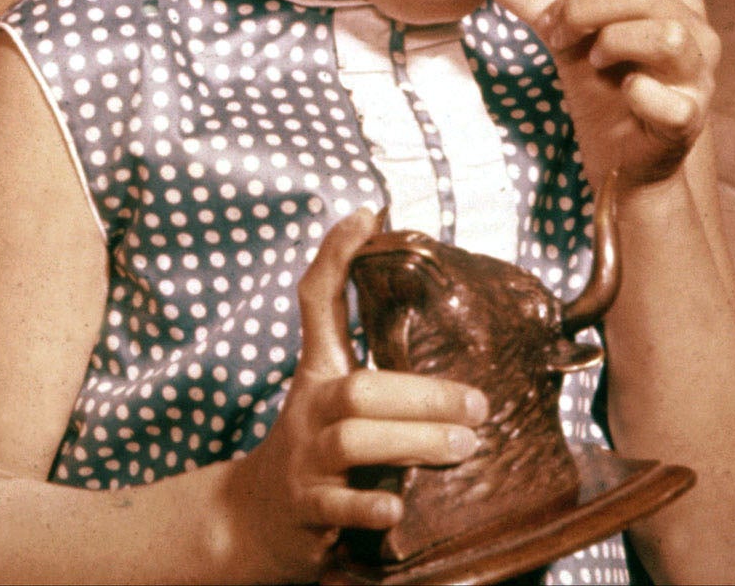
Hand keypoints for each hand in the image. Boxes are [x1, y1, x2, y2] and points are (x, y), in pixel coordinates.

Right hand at [224, 208, 488, 577]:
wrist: (255, 519)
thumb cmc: (314, 448)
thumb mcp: (331, 396)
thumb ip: (375, 367)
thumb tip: (434, 322)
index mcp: (318, 374)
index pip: (317, 303)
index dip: (336, 257)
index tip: (366, 214)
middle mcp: (308, 410)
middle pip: (358, 388)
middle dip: (422, 395)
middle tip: (479, 405)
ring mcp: (305, 461)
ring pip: (353, 440)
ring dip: (414, 442)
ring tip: (465, 447)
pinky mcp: (306, 510)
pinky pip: (338, 505)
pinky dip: (369, 505)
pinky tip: (396, 508)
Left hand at [480, 0, 719, 191]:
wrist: (619, 154)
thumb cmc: (602, 87)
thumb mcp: (566, 37)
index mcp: (671, 1)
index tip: (553, 24)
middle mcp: (696, 32)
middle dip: (585, 11)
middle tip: (561, 40)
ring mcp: (698, 77)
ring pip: (667, 36)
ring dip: (616, 44)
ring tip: (595, 63)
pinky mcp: (689, 120)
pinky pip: (674, 103)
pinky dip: (643, 95)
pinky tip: (626, 94)